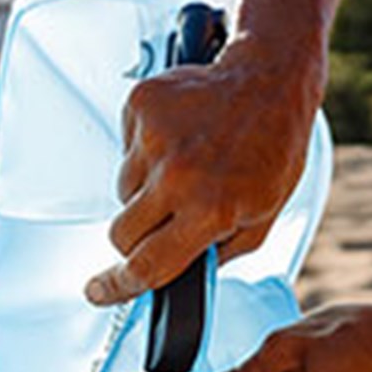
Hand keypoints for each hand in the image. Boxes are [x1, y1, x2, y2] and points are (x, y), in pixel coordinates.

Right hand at [84, 36, 323, 304]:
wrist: (269, 79)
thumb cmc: (273, 149)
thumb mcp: (263, 215)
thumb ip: (219, 252)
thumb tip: (177, 274)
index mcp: (210, 210)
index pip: (147, 265)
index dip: (118, 286)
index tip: (98, 292)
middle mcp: (177, 177)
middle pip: (122, 234)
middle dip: (138, 237)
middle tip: (167, 216)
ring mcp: (155, 138)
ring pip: (123, 191)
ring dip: (146, 189)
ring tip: (186, 164)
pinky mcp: (140, 106)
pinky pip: (125, 149)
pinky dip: (145, 150)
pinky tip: (179, 137)